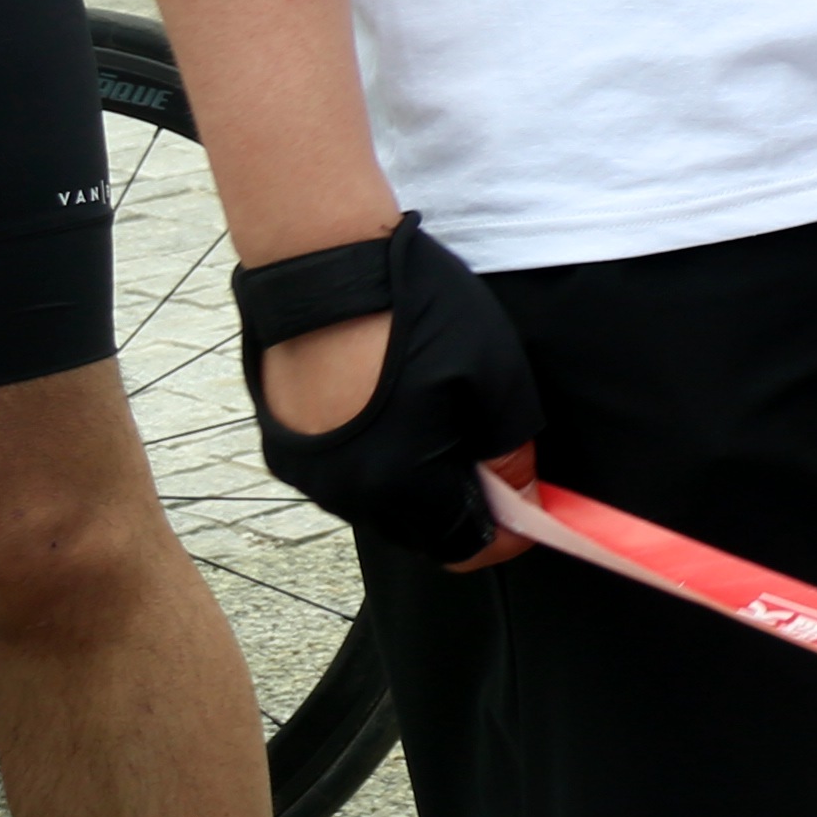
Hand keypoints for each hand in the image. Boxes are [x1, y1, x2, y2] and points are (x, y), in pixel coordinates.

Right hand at [235, 214, 540, 569]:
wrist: (323, 267)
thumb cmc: (415, 314)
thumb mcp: (494, 377)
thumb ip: (510, 451)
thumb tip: (519, 496)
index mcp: (399, 485)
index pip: (461, 549)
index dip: (504, 535)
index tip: (531, 511)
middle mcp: (346, 493)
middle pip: (420, 531)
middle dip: (462, 507)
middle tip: (492, 460)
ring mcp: (309, 473)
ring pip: (380, 504)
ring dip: (419, 484)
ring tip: (444, 425)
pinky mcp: (285, 446)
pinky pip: (346, 476)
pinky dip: (379, 460)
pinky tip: (399, 412)